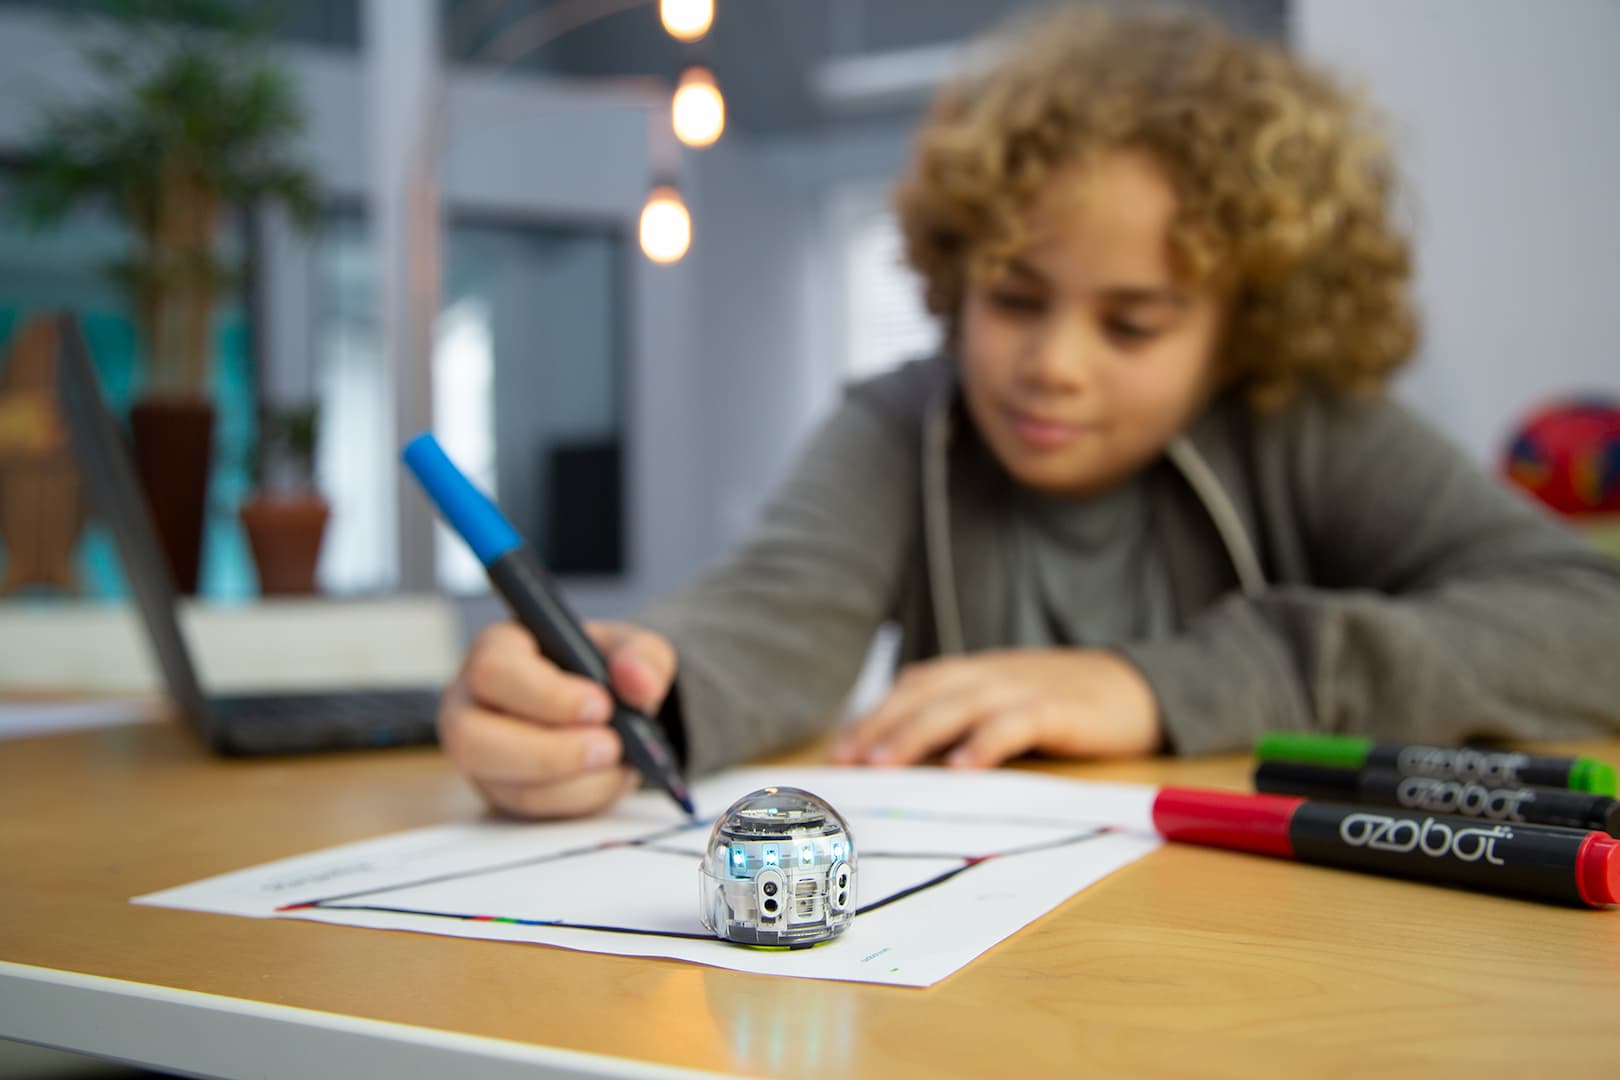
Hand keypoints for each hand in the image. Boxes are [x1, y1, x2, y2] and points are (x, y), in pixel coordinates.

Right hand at [438, 619, 676, 818]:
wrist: (600, 707)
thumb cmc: (598, 668)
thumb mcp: (628, 648)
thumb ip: (641, 655)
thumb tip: (638, 681)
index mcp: (496, 650)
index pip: (495, 671)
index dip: (547, 695)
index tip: (601, 706)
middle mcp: (471, 703)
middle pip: (474, 740)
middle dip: (550, 753)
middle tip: (610, 747)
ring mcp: (480, 756)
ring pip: (506, 786)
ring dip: (574, 784)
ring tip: (619, 763)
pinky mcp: (501, 793)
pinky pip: (531, 812)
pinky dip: (579, 802)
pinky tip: (609, 778)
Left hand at [829, 648, 1161, 768]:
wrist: (1139, 689)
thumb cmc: (1064, 704)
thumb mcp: (1005, 704)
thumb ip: (961, 720)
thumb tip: (903, 758)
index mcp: (974, 673)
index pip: (911, 687)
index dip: (873, 715)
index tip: (838, 751)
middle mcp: (990, 673)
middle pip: (923, 693)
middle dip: (880, 726)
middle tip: (846, 760)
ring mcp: (1024, 687)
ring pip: (959, 705)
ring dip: (915, 733)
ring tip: (884, 764)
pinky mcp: (1060, 709)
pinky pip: (1016, 722)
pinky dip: (986, 742)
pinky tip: (962, 768)